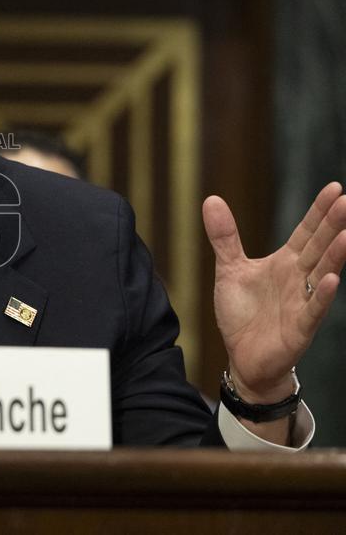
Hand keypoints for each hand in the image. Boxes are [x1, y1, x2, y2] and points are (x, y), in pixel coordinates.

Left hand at [203, 182, 345, 403]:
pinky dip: (320, 295)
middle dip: (332, 226)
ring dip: (334, 256)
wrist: (243, 356)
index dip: (318, 211)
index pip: (306, 232)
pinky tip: (330, 279)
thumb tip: (212, 199)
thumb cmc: (243, 313)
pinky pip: (313, 309)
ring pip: (321, 274)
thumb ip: (224, 237)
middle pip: (318, 247)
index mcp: (284, 262)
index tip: (334, 188)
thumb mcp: (230, 270)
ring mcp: (301, 301)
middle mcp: (298, 278)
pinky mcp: (299, 327)